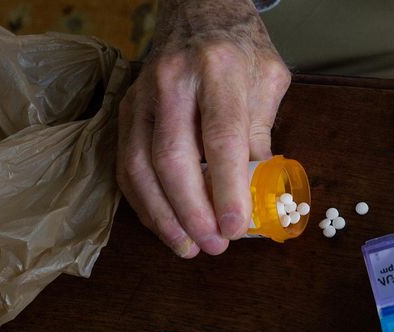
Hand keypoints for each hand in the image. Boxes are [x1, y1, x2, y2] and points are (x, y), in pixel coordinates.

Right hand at [117, 0, 290, 256]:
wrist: (198, 9)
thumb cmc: (240, 47)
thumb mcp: (268, 79)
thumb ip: (261, 132)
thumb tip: (258, 191)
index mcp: (218, 68)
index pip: (221, 137)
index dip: (227, 188)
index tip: (235, 226)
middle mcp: (173, 80)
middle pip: (173, 157)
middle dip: (192, 211)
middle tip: (214, 245)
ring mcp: (143, 94)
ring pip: (141, 165)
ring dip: (163, 215)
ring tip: (188, 246)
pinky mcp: (125, 108)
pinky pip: (126, 162)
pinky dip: (142, 201)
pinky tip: (164, 224)